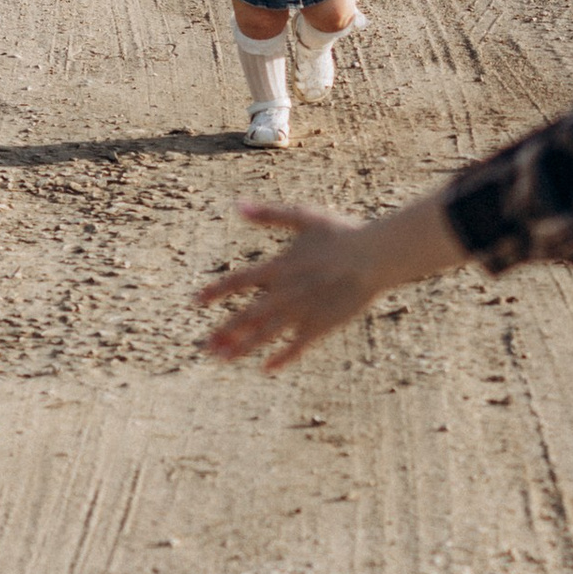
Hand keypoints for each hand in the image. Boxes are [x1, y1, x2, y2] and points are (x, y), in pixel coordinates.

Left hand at [198, 188, 467, 369]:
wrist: (376, 256)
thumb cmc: (342, 233)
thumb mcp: (305, 217)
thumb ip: (270, 214)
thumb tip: (237, 205)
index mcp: (280, 266)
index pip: (238, 281)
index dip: (216, 291)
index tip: (196, 301)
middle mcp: (286, 292)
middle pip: (247, 316)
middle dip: (224, 331)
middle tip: (204, 346)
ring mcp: (303, 311)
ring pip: (266, 335)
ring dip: (242, 348)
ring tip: (222, 359)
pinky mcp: (321, 325)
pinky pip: (297, 346)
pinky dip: (282, 358)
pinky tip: (267, 369)